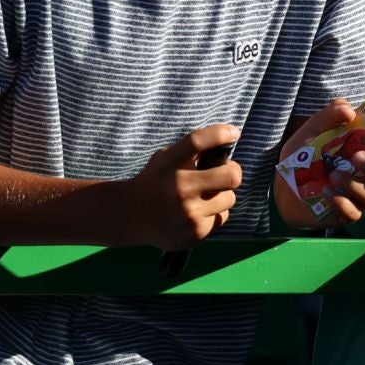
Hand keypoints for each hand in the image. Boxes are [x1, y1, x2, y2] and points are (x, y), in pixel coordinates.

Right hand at [115, 124, 245, 249]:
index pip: (198, 141)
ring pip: (230, 198)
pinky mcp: (195, 232)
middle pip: (231, 176)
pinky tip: (196, 213)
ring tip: (204, 196)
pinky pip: (222, 217)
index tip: (234, 132)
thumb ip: (192, 151)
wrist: (131, 216)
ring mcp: (188, 213)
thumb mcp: (167, 159)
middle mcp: (180, 188)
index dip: (220, 134)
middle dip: (233, 172)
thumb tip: (228, 138)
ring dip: (222, 195)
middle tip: (227, 172)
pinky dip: (213, 213)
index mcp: (170, 164)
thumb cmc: (157, 181)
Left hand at [277, 99, 364, 226]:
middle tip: (357, 157)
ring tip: (333, 174)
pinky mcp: (346, 213)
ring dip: (355, 184)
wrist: (282, 181)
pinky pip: (354, 213)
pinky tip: (327, 192)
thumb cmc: (306, 153)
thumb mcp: (315, 128)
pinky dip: (343, 203)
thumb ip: (331, 113)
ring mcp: (360, 197)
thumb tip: (349, 110)